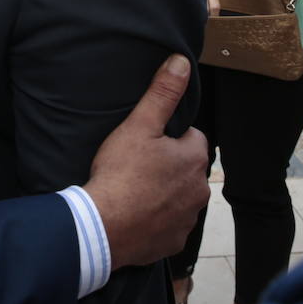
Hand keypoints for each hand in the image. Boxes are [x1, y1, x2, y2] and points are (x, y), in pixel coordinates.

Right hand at [83, 55, 208, 268]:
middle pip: (187, 169)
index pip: (192, 138)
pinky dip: (156, 220)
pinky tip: (134, 214)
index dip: (169, 138)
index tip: (147, 142)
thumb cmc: (120, 173)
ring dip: (164, 194)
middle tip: (137, 165)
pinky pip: (169, 225)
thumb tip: (182, 62)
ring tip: (134, 189)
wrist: (103, 226)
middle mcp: (199, 190)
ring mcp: (187, 219)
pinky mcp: (173, 241)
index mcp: (194, 159)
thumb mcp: (139, 125)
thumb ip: (162, 93)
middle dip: (169, 166)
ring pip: (180, 198)